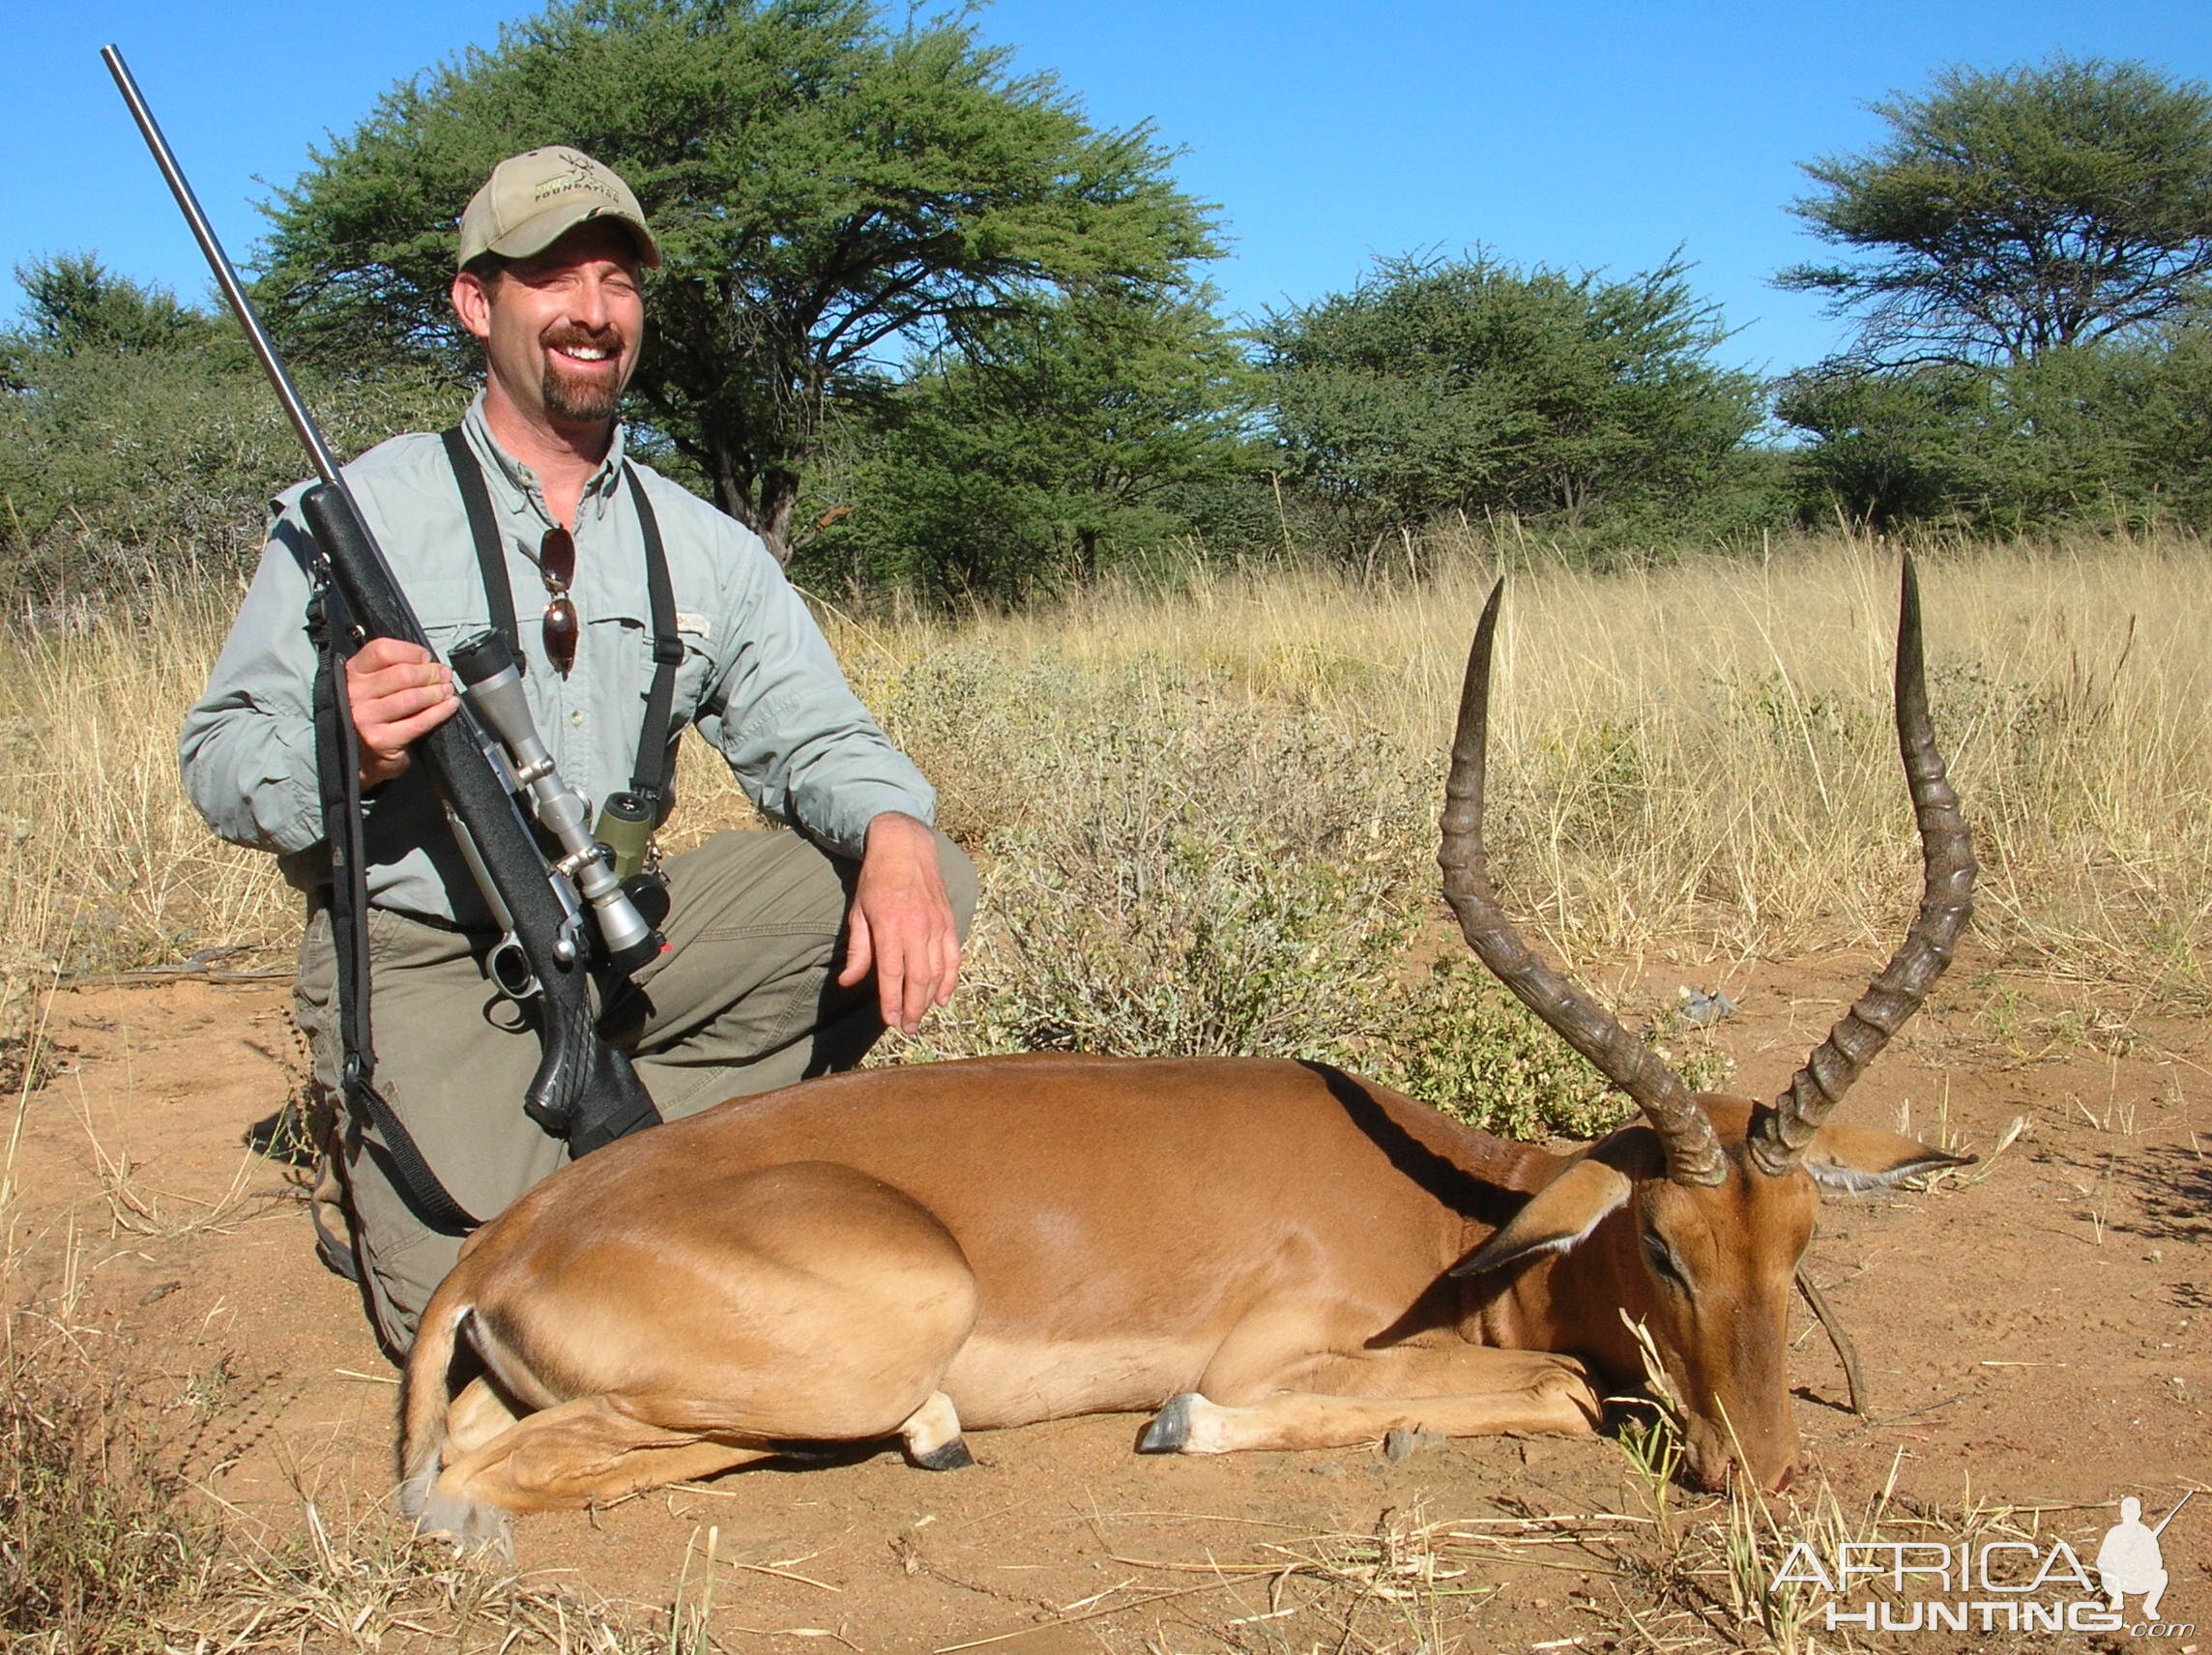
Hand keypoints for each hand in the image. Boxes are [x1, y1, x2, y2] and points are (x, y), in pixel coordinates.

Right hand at [345, 637, 458, 786]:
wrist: (359, 755)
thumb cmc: (371, 713)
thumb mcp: (371, 684)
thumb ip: (390, 667)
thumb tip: (427, 660)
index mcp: (351, 673)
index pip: (382, 650)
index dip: (411, 651)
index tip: (426, 657)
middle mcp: (354, 693)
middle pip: (402, 674)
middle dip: (431, 673)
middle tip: (444, 675)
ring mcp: (365, 718)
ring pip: (412, 697)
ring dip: (437, 692)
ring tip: (447, 690)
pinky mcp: (380, 740)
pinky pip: (419, 722)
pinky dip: (440, 712)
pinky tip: (450, 706)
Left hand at [838, 812, 961, 1034]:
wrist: (905, 846)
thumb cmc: (876, 880)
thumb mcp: (858, 912)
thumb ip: (858, 950)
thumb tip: (848, 982)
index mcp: (890, 925)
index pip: (893, 974)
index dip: (892, 1001)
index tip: (889, 1021)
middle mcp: (916, 928)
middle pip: (919, 979)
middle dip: (913, 1008)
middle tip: (907, 1028)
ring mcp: (936, 925)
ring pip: (938, 972)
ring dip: (930, 999)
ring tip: (920, 1017)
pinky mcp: (948, 922)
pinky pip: (953, 957)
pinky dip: (951, 980)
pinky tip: (944, 998)